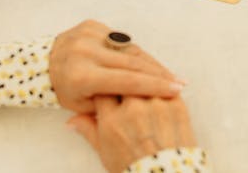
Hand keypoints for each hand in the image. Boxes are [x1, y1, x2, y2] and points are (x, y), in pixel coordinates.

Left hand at [49, 20, 183, 113]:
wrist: (42, 63)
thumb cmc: (65, 90)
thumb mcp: (84, 105)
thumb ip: (113, 102)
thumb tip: (146, 99)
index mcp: (81, 75)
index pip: (126, 81)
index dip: (154, 86)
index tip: (176, 90)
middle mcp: (85, 51)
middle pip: (133, 62)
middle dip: (160, 74)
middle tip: (181, 83)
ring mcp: (88, 34)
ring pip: (131, 49)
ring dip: (152, 62)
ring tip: (169, 74)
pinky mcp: (92, 24)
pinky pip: (122, 40)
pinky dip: (136, 51)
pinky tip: (149, 62)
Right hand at [69, 95, 196, 172]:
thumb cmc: (133, 167)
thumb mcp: (105, 153)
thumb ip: (89, 131)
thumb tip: (71, 120)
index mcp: (112, 121)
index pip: (103, 91)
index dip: (105, 90)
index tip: (108, 91)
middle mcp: (133, 109)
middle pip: (125, 83)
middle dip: (124, 86)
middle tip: (127, 93)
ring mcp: (157, 105)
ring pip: (147, 82)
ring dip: (145, 86)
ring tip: (146, 95)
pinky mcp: (177, 105)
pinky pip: (168, 88)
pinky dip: (165, 90)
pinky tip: (163, 95)